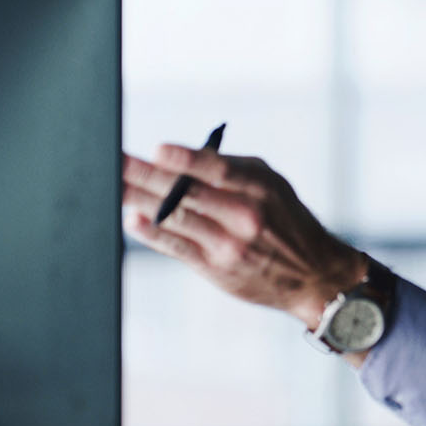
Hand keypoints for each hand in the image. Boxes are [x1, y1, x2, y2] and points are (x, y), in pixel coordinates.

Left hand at [122, 145, 365, 330]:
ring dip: (137, 200)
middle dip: (143, 175)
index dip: (184, 160)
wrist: (315, 276)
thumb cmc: (290, 223)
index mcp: (260, 190)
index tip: (157, 150)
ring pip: (174, 218)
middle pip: (184, 192)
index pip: (217, 170)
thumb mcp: (274, 186)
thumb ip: (233, 169)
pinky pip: (176, 247)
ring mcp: (228, 245)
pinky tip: (132, 219)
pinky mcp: (216, 268)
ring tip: (111, 184)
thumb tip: (185, 156)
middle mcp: (244, 217)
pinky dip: (151, 232)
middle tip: (113, 160)